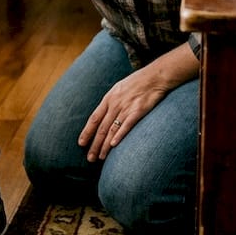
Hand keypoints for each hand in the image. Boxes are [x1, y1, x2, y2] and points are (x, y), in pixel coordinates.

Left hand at [77, 43, 199, 160]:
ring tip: (100, 157)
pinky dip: (119, 135)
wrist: (155, 76)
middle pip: (101, 128)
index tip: (81, 143)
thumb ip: (111, 101)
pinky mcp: (138, 111)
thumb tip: (104, 113)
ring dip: (105, 145)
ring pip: (112, 130)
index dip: (87, 132)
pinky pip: (126, 125)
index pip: (94, 118)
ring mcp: (126, 108)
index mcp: (109, 98)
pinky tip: (114, 145)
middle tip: (90, 158)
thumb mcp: (119, 88)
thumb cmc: (138, 82)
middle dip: (94, 144)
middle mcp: (115, 104)